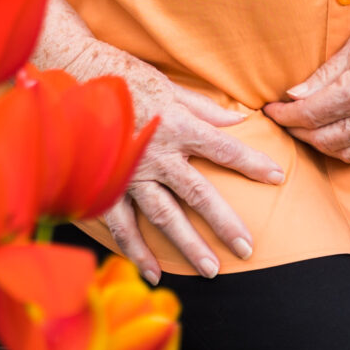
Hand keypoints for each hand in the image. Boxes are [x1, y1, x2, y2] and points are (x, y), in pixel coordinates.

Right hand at [59, 35, 288, 283]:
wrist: (72, 77)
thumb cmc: (123, 78)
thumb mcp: (166, 85)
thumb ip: (202, 108)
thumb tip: (237, 118)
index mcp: (177, 125)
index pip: (223, 146)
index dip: (251, 162)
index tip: (277, 177)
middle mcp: (158, 154)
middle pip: (199, 193)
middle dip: (225, 223)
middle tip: (247, 248)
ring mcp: (131, 174)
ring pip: (165, 216)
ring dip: (188, 245)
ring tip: (210, 270)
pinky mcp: (107, 186)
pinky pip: (123, 224)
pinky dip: (136, 250)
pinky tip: (153, 272)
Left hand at [263, 0, 349, 163]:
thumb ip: (321, 77)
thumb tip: (291, 97)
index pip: (309, 115)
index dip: (284, 115)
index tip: (270, 109)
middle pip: (323, 139)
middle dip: (297, 131)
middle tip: (283, 118)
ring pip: (345, 152)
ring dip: (320, 144)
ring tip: (305, 127)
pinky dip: (346, 148)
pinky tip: (333, 133)